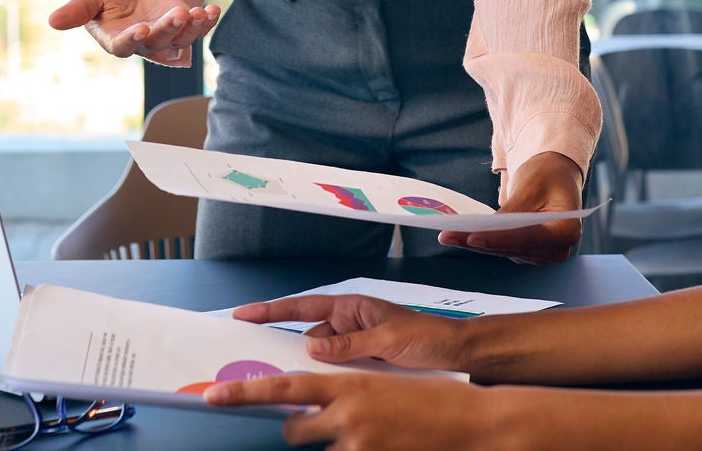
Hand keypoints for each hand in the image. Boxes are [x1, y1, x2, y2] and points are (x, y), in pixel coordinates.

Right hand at [46, 0, 219, 67]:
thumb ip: (76, 11)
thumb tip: (52, 21)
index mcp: (116, 41)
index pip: (124, 46)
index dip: (133, 39)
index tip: (141, 29)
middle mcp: (143, 44)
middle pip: (157, 42)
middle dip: (167, 29)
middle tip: (177, 16)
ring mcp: (165, 38)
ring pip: (180, 40)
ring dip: (192, 28)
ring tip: (200, 12)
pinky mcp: (182, 27)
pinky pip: (196, 29)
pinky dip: (206, 21)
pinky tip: (212, 9)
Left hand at [205, 370, 508, 449]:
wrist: (473, 422)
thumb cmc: (430, 400)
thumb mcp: (382, 386)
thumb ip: (345, 395)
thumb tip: (313, 410)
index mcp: (348, 385)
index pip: (284, 389)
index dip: (244, 393)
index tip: (212, 396)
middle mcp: (347, 415)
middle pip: (293, 433)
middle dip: (298, 434)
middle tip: (326, 430)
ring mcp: (358, 446)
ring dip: (336, 450)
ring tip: (373, 438)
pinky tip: (383, 447)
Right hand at [229, 294, 473, 371]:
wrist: (458, 354)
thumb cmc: (429, 337)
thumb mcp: (389, 339)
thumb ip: (351, 345)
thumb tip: (313, 350)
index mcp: (352, 307)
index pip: (304, 307)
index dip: (272, 310)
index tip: (243, 314)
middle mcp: (349, 323)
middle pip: (305, 334)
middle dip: (280, 344)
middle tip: (251, 356)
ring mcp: (354, 345)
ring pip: (318, 357)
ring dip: (303, 368)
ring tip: (277, 379)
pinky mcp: (362, 364)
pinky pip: (334, 371)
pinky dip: (322, 380)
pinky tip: (313, 393)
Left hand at [439, 151, 583, 264]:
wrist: (554, 175)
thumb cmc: (546, 175)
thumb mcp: (530, 186)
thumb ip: (513, 210)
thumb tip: (486, 229)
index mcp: (566, 231)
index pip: (528, 238)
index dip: (499, 239)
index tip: (472, 237)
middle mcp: (556, 249)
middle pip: (512, 248)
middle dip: (480, 241)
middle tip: (448, 235)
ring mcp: (540, 253)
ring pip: (502, 250)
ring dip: (474, 243)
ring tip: (448, 235)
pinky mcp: (525, 252)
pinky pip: (499, 248)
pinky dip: (480, 240)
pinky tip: (458, 236)